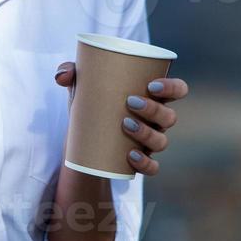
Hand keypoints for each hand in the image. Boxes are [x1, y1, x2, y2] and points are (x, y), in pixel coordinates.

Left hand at [53, 62, 185, 175]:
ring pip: (162, 141)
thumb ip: (70, 72)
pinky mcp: (140, 161)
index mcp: (153, 98)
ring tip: (125, 124)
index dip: (172, 87)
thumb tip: (62, 76)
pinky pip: (152, 168)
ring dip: (147, 133)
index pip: (177, 90)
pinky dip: (145, 164)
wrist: (82, 138)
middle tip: (130, 102)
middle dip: (154, 110)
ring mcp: (150, 142)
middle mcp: (156, 121)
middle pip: (169, 117)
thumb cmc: (91, 103)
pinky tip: (131, 156)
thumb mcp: (80, 86)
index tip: (151, 85)